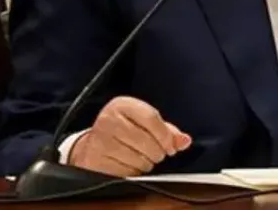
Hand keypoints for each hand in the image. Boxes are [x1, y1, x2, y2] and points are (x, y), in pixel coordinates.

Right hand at [68, 96, 191, 176]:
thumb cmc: (124, 130)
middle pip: (146, 141)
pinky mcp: (94, 159)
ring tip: (144, 159)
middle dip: (158, 152)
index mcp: (122, 105)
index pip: (151, 118)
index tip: (171, 147)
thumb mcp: (144, 122)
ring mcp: (99, 140)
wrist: (93, 142)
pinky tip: (131, 165)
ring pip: (136, 158)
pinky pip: (124, 172)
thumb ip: (167, 131)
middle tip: (157, 154)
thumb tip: (184, 141)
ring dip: (146, 164)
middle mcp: (108, 120)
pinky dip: (133, 172)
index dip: (166, 136)